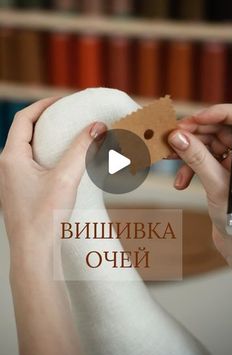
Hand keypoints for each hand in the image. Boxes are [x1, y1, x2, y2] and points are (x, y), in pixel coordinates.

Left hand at [0, 97, 105, 256]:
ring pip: (26, 150)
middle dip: (44, 121)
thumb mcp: (66, 178)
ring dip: (45, 139)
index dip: (42, 106)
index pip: (23, 119)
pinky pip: (28, 165)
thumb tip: (98, 127)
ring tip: (66, 136)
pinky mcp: (18, 192)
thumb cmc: (44, 218)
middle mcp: (6, 166)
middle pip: (23, 132)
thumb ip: (82, 149)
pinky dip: (44, 156)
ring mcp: (10, 180)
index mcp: (11, 157)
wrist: (33, 253)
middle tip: (66, 116)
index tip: (62, 101)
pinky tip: (61, 163)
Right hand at [168, 104, 231, 273]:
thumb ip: (197, 158)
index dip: (214, 113)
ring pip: (206, 144)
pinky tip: (181, 182)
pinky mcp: (220, 170)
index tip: (190, 120)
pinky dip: (189, 169)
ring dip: (186, 152)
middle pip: (217, 130)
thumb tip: (179, 137)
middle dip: (192, 134)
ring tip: (168, 159)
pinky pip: (202, 160)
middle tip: (171, 138)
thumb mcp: (216, 185)